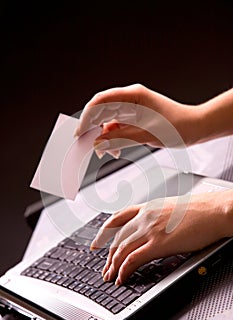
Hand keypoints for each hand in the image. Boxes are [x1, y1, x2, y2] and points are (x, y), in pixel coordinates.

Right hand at [75, 84, 200, 157]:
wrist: (196, 128)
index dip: (87, 117)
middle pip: (102, 111)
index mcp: (134, 95)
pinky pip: (118, 126)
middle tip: (89, 146)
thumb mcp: (146, 135)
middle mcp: (131, 99)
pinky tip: (115, 149)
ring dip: (105, 137)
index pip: (101, 101)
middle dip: (94, 129)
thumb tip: (98, 144)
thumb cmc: (178, 126)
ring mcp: (133, 108)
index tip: (79, 133)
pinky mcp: (136, 117)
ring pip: (109, 121)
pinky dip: (114, 138)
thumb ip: (119, 139)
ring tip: (107, 151)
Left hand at [90, 190, 232, 284]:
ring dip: (113, 267)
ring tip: (110, 277)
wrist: (215, 210)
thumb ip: (158, 217)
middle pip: (117, 238)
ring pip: (121, 250)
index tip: (97, 243)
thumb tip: (156, 227)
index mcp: (148, 207)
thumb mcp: (172, 208)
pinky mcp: (158, 243)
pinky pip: (133, 259)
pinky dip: (124, 271)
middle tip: (105, 268)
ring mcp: (149, 230)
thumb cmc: (201, 209)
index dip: (103, 232)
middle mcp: (144, 217)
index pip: (117, 219)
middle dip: (108, 256)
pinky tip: (122, 278)